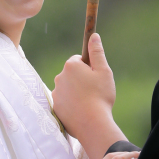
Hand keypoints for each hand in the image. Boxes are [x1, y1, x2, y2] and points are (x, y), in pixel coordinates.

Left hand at [53, 34, 123, 158]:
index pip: (78, 60)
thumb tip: (94, 36)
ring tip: (88, 102)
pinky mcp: (55, 107)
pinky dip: (71, 104)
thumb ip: (97, 52)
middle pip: (71, 74)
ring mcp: (56, 93)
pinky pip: (64, 101)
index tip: (95, 77)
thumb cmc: (100, 95)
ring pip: (67, 88)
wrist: (92, 123)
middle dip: (81, 79)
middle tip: (94, 90)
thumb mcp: (104, 71)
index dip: (89, 67)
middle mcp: (59, 77)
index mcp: (71, 66)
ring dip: (76, 92)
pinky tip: (81, 110)